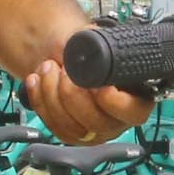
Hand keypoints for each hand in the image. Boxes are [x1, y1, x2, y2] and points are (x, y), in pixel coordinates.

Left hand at [26, 49, 152, 143]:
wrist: (64, 53)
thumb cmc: (86, 48)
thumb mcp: (95, 41)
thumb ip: (97, 50)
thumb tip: (88, 59)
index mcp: (136, 97)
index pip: (134, 113)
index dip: (115, 102)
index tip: (99, 86)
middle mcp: (118, 119)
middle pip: (97, 123)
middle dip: (73, 94)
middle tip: (64, 69)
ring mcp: (94, 130)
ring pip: (72, 128)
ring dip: (52, 94)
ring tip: (47, 68)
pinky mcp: (71, 133)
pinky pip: (54, 126)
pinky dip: (41, 101)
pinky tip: (37, 82)